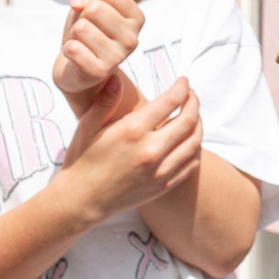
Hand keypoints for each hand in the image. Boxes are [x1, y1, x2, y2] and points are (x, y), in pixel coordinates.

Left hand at [53, 0, 143, 101]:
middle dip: (82, 16)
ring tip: (83, 43)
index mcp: (136, 18)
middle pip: (94, 8)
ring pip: (82, 27)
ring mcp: (118, 57)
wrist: (78, 65)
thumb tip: (79, 3)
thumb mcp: (87, 2)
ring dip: (74, 33)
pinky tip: (77, 56)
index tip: (95, 13)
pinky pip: (73, 48)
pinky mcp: (100, 72)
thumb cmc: (88, 28)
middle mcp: (132, 38)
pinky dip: (68, 48)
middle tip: (87, 30)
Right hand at [56, 75, 203, 223]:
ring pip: (194, 142)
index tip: (183, 81)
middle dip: (194, 102)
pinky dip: (195, 149)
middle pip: (188, 120)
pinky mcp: (162, 186)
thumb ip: (105, 101)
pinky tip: (190, 140)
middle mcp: (150, 150)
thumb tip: (116, 77)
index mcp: (132, 131)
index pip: (170, 102)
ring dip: (198, 124)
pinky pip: (191, 164)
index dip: (181, 87)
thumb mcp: (87, 126)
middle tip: (191, 95)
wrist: (80, 201)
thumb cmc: (81, 160)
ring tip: (193, 115)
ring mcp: (159, 171)